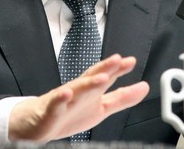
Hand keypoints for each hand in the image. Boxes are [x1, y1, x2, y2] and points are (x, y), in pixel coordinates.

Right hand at [8, 54, 148, 141]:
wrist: (39, 124)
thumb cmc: (70, 113)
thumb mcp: (102, 107)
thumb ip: (123, 98)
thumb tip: (144, 88)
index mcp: (91, 91)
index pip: (106, 77)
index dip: (118, 69)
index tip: (130, 61)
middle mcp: (79, 91)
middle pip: (92, 77)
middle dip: (105, 68)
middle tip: (117, 60)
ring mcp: (64, 100)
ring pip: (77, 89)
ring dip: (89, 82)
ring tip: (102, 77)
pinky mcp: (51, 111)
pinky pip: (55, 104)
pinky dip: (61, 98)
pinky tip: (67, 93)